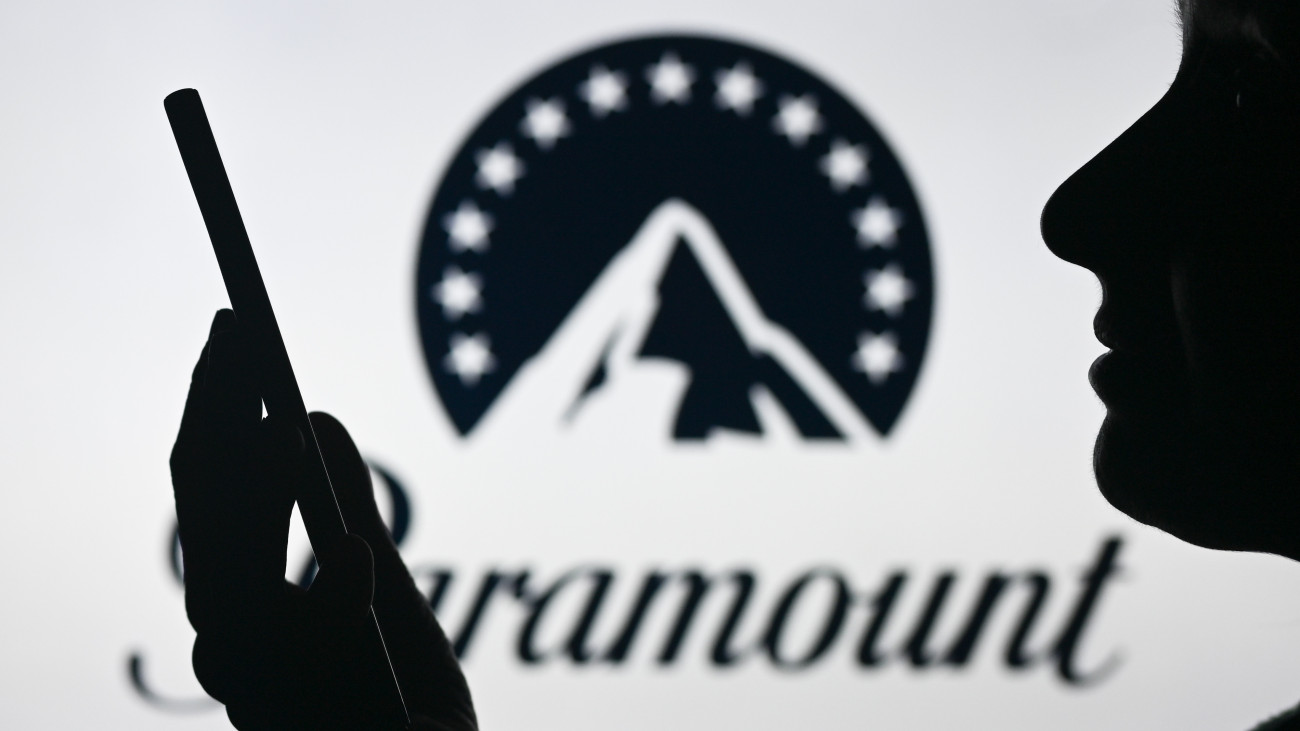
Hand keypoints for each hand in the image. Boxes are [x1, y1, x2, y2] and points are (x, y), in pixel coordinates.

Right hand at [170, 309, 476, 729]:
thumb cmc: (401, 692)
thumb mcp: (383, 589)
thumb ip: (351, 513)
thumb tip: (315, 418)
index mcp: (250, 616)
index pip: (212, 508)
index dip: (215, 422)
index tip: (232, 337)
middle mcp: (242, 659)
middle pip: (204, 540)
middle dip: (215, 436)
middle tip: (237, 343)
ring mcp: (268, 702)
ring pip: (227, 612)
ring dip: (254, 514)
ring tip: (281, 431)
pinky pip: (304, 680)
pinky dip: (328, 612)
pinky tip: (356, 556)